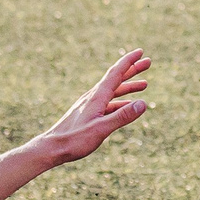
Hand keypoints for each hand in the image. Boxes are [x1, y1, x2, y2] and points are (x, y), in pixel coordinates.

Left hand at [29, 49, 150, 166]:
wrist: (51, 148)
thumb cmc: (74, 140)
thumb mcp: (101, 129)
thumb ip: (122, 116)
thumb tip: (143, 104)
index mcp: (96, 97)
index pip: (115, 73)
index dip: (129, 62)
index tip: (141, 52)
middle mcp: (93, 97)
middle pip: (116, 79)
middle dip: (132, 70)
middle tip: (148, 62)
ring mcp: (89, 105)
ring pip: (113, 91)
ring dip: (128, 86)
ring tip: (144, 85)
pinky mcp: (87, 114)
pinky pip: (108, 103)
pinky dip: (120, 101)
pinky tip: (127, 106)